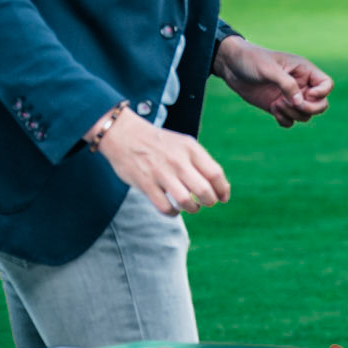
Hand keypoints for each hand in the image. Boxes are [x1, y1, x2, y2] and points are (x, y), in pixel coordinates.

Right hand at [92, 109, 229, 217]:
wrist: (124, 134)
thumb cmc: (160, 144)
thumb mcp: (184, 144)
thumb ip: (201, 162)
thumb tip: (220, 189)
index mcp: (190, 149)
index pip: (215, 174)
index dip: (222, 190)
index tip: (222, 198)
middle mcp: (177, 160)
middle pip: (204, 191)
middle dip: (209, 201)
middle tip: (206, 202)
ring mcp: (161, 173)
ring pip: (186, 201)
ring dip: (192, 208)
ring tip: (191, 206)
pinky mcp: (146, 184)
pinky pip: (165, 207)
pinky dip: (173, 212)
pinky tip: (174, 209)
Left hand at [214, 36, 332, 127]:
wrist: (231, 66)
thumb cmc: (251, 60)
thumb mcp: (269, 69)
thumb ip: (287, 84)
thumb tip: (300, 102)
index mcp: (304, 70)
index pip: (327, 84)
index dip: (322, 93)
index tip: (306, 93)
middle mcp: (301, 84)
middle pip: (321, 104)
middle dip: (310, 109)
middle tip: (293, 105)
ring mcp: (290, 97)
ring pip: (305, 115)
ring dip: (293, 114)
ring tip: (277, 104)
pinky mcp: (279, 106)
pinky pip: (291, 121)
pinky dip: (284, 119)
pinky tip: (272, 108)